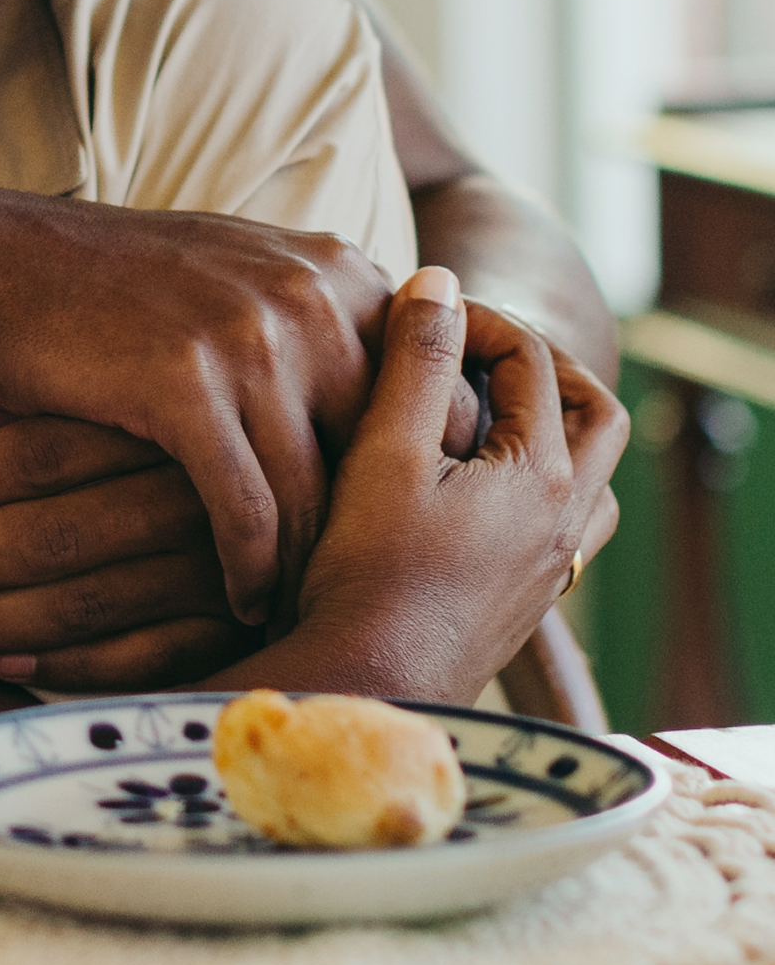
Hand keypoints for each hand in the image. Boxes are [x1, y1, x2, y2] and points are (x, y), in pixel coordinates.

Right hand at [0, 186, 403, 622]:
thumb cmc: (104, 284)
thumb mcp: (236, 273)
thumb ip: (316, 320)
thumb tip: (388, 404)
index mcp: (336, 269)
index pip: (421, 393)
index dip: (420, 476)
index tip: (404, 537)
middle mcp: (313, 295)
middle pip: (382, 450)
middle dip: (374, 531)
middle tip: (361, 592)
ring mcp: (254, 336)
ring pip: (316, 491)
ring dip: (310, 566)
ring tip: (303, 611)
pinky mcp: (189, 384)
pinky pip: (246, 510)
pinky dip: (249, 569)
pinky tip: (241, 601)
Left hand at [0, 414, 248, 690]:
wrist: (366, 509)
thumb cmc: (222, 448)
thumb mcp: (154, 402)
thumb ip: (71, 405)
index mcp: (165, 421)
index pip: (38, 457)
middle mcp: (192, 494)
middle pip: (45, 535)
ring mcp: (220, 568)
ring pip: (79, 601)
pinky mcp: (243, 632)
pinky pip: (142, 659)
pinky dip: (68, 664)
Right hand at [283, 267, 626, 699]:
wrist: (371, 684)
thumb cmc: (368, 570)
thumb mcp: (385, 448)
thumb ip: (416, 359)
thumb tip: (440, 280)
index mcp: (542, 475)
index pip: (532, 360)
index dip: (474, 320)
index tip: (415, 315)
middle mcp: (565, 520)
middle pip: (595, 416)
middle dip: (543, 368)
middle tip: (476, 351)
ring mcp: (551, 566)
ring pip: (590, 478)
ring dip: (552, 432)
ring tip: (485, 415)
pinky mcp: (526, 599)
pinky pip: (565, 524)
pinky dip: (537, 487)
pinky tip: (474, 490)